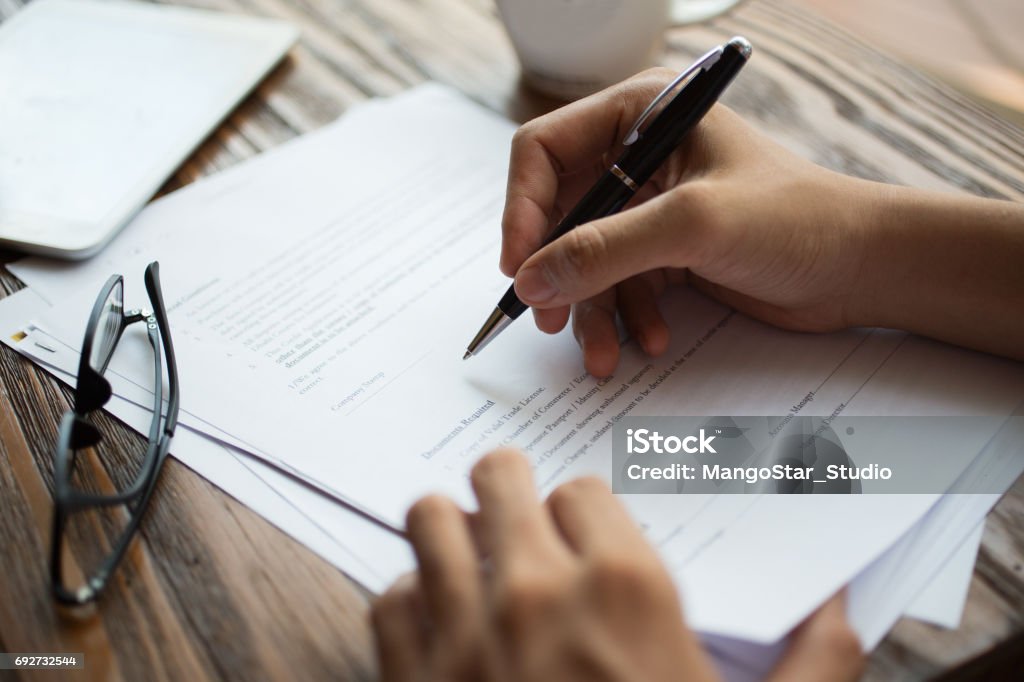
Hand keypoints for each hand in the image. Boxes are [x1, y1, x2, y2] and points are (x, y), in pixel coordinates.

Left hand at [371, 449, 864, 681]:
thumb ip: (817, 663)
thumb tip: (841, 609)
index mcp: (626, 588)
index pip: (583, 490)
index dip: (584, 510)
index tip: (585, 533)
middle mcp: (536, 591)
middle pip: (498, 478)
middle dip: (508, 488)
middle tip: (518, 514)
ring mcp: (463, 630)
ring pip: (430, 519)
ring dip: (450, 531)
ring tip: (473, 555)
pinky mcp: (409, 677)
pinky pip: (389, 597)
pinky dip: (410, 600)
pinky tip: (439, 625)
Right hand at [501, 68, 1023, 369]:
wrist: (861, 268)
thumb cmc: (797, 220)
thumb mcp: (693, 225)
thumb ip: (606, 249)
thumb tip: (530, 279)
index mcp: (640, 113)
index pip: (544, 151)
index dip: (522, 208)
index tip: (518, 266)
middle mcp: (637, 155)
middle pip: (558, 213)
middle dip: (555, 271)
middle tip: (548, 318)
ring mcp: (649, 206)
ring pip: (585, 259)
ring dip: (590, 310)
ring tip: (603, 355)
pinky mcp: (664, 251)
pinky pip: (617, 285)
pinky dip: (626, 318)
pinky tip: (651, 341)